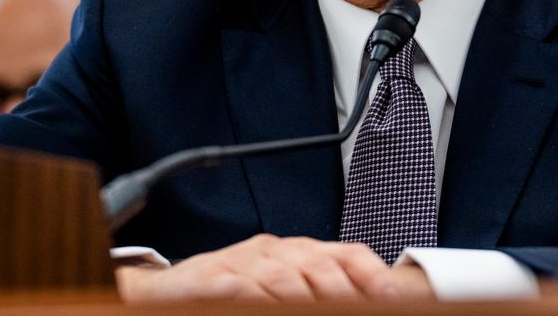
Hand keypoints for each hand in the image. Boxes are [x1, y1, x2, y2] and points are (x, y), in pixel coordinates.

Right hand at [115, 234, 434, 302]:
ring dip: (303, 294)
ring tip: (316, 306)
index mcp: (296, 252)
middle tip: (355, 305)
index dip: (368, 271)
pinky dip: (257, 294)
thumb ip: (316, 290)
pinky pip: (241, 286)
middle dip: (340, 287)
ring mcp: (242, 262)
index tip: (389, 291)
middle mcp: (273, 251)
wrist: (168, 290)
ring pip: (283, 275)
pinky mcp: (213, 279)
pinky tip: (261, 301)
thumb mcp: (281, 287)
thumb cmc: (231, 291)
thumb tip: (364, 299)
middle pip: (317, 263)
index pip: (343, 253)